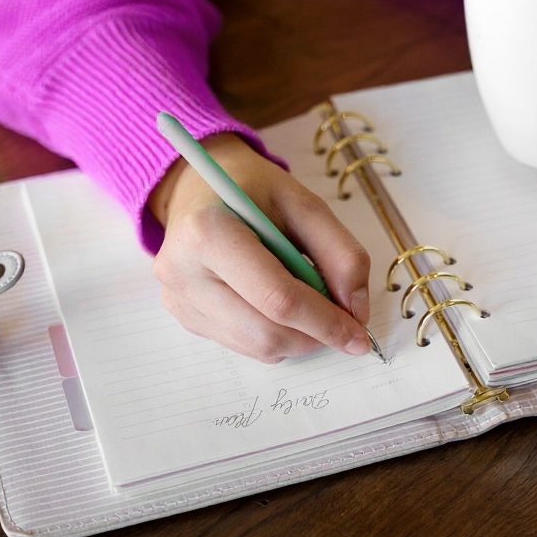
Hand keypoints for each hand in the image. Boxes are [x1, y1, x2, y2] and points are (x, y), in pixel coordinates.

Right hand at [148, 133, 372, 362]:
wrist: (200, 188)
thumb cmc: (252, 191)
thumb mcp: (305, 204)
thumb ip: (341, 253)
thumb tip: (356, 311)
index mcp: (209, 232)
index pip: (277, 298)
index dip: (325, 322)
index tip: (358, 336)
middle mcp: (183, 271)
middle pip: (265, 332)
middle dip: (314, 336)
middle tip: (342, 322)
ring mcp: (178, 299)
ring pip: (256, 347)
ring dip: (297, 338)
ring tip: (309, 303)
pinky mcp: (183, 316)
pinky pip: (243, 345)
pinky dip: (274, 335)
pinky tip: (276, 303)